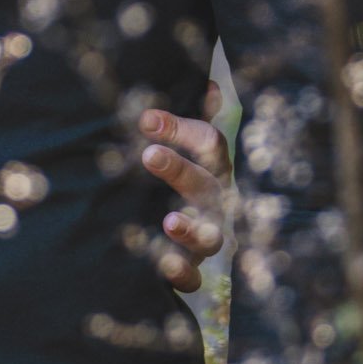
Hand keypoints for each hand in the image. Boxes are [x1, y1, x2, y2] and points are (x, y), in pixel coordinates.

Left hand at [140, 85, 232, 293]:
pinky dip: (181, 274)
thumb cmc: (188, 183)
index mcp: (215, 168)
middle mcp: (217, 203)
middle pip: (207, 185)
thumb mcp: (190, 152)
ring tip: (169, 222)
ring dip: (191, 229)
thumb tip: (208, 84)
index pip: (209, 143)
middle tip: (148, 155)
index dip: (181, 129)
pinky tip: (163, 266)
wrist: (197, 240)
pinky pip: (194, 279)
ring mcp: (211, 239)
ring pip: (210, 236)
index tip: (145, 120)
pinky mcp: (195, 270)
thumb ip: (188, 126)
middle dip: (180, 170)